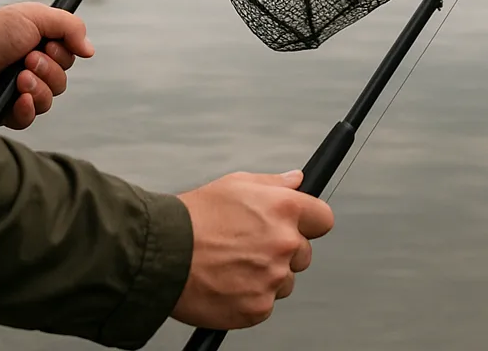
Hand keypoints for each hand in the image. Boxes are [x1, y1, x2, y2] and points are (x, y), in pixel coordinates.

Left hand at [0, 2, 94, 129]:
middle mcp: (31, 69)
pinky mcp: (6, 111)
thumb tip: (90, 51)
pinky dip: (28, 108)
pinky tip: (20, 98)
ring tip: (19, 76)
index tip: (49, 43)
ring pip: (49, 99)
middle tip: (28, 59)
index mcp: (39, 46)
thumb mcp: (36, 16)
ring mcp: (19, 92)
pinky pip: (31, 118)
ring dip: (38, 86)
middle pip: (62, 80)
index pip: (68, 58)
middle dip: (49, 69)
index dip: (63, 53)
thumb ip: (70, 26)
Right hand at [172, 170, 334, 330]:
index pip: (323, 219)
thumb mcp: (236, 184)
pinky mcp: (258, 307)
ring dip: (268, 275)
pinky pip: (266, 303)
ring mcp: (273, 278)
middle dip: (285, 250)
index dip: (310, 222)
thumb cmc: (196, 216)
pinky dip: (251, 296)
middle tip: (251, 245)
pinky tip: (228, 281)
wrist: (164, 254)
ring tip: (234, 263)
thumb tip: (297, 180)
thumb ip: (274, 183)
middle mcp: (284, 243)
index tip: (300, 225)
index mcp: (283, 208)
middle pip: (304, 253)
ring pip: (285, 280)